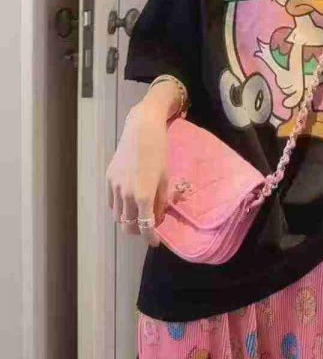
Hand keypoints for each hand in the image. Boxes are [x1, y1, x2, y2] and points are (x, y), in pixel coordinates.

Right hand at [105, 101, 170, 246]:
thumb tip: (158, 218)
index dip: (150, 238)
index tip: (155, 242)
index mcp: (144, 196)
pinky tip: (128, 203)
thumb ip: (161, 201)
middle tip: (148, 229)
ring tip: (138, 216)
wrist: (142, 129)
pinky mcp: (109, 178)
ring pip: (118, 216)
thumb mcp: (165, 178)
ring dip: (128, 221)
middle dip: (138, 231)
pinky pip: (112, 202)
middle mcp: (126, 194)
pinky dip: (119, 208)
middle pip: (128, 225)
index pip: (145, 227)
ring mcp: (115, 186)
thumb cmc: (160, 151)